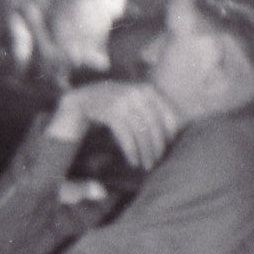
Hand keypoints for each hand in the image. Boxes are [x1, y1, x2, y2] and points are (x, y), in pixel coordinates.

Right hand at [53, 81, 179, 169]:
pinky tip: (133, 161)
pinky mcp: (108, 110)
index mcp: (146, 88)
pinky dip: (131, 151)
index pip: (168, 113)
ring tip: (146, 165)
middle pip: (154, 124)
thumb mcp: (131, 104)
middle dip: (157, 146)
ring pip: (141, 131)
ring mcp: (121, 99)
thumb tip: (176, 132)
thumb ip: (150, 112)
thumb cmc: (109, 107)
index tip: (170, 148)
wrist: (77, 101)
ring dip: (145, 152)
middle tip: (157, 162)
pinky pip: (125, 135)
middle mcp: (135, 91)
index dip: (171, 133)